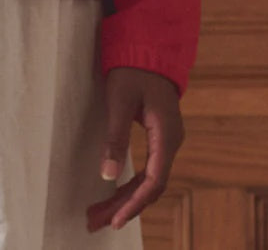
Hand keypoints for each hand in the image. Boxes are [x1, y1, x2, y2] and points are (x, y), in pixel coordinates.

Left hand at [86, 66, 183, 232]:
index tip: (114, 220)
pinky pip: (148, 169)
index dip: (133, 204)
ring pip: (149, 180)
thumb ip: (115, 138)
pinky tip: (115, 195)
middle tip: (96, 222)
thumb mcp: (120, 100)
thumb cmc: (133, 69)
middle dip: (124, 206)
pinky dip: (131, 184)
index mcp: (166, 135)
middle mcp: (171, 142)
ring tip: (99, 214)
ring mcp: (167, 140)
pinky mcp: (159, 137)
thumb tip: (107, 176)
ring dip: (126, 198)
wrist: (149, 45)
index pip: (153, 182)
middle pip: (150, 186)